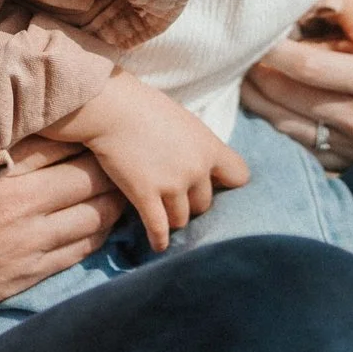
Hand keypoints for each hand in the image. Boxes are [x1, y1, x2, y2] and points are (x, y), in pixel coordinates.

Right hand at [0, 126, 125, 351]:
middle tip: (122, 147)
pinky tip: (106, 223)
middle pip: (91, 175)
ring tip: (126, 183)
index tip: (96, 111)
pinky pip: (79, 253)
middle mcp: (15, 207)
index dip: (83, 124)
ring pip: (95, 216)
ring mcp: (23, 247)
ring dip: (114, 198)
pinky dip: (99, 235)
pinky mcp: (21, 280)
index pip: (59, 137)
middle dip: (110, 160)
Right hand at [47, 71, 249, 251]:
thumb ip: (196, 144)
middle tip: (176, 201)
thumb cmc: (144, 106)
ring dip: (172, 219)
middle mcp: (196, 169)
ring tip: (163, 218)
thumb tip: (200, 159)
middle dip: (190, 204)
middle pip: (204, 204)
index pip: (239, 176)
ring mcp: (172, 184)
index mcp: (209, 146)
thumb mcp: (183, 121)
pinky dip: (159, 239)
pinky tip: (157, 245)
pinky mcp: (146, 196)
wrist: (112, 107)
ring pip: (181, 219)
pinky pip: (158, 228)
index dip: (227, 184)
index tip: (214, 186)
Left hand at [243, 33, 352, 165]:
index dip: (271, 49)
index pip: (304, 65)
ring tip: (250, 82)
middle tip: (242, 54)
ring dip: (262, 104)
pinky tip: (276, 114)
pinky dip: (284, 130)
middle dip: (256, 75)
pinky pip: (305, 151)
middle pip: (284, 98)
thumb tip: (311, 33)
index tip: (256, 33)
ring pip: (285, 128)